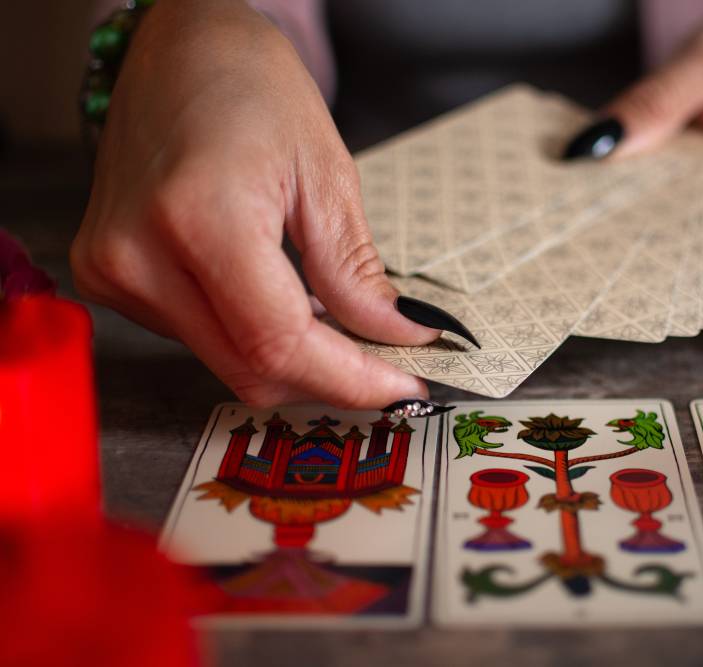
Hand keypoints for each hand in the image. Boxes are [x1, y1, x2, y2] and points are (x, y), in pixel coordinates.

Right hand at [71, 0, 437, 407]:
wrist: (178, 50)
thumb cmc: (252, 88)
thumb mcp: (326, 174)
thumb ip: (355, 271)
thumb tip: (398, 338)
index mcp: (199, 218)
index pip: (280, 343)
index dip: (349, 378)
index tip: (404, 389)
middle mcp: (139, 255)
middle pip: (250, 369)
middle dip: (327, 377)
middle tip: (385, 364)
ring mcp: (112, 270)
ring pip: (225, 362)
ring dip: (289, 355)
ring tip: (331, 317)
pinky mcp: (106, 277)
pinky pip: (196, 338)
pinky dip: (249, 335)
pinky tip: (276, 299)